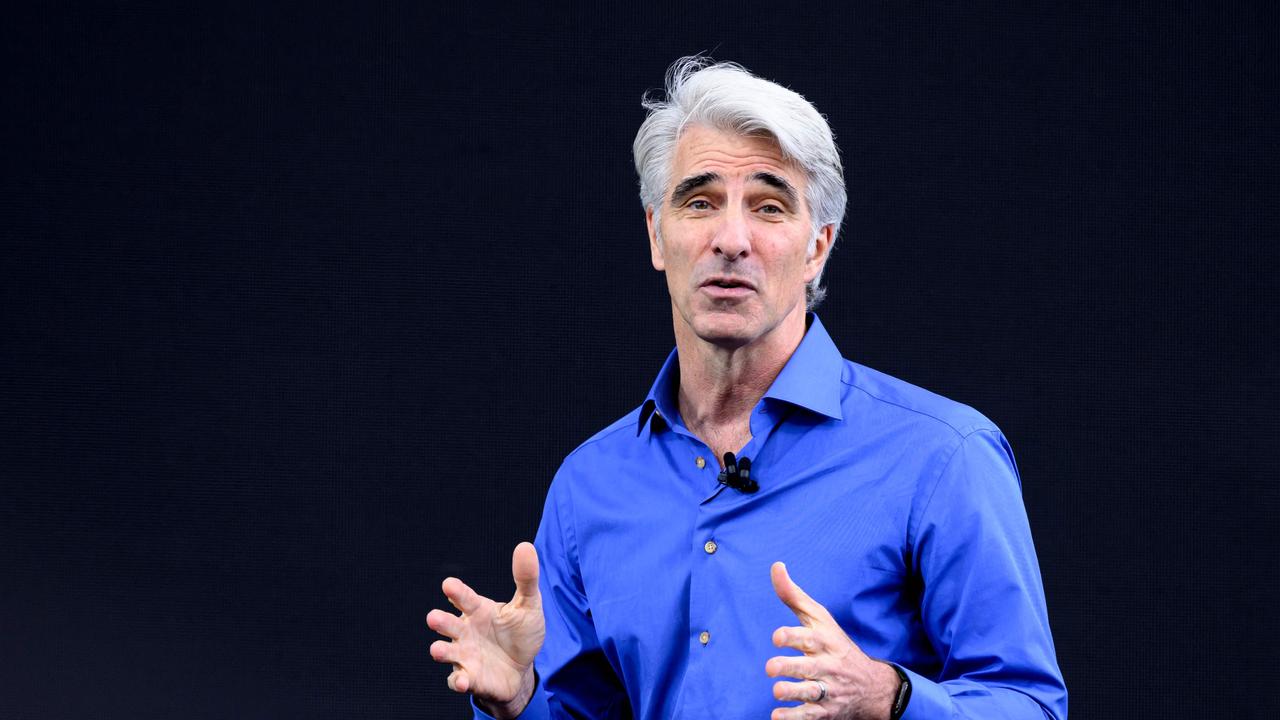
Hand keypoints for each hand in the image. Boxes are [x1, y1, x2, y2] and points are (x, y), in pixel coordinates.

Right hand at [427, 542, 544, 718]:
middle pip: (447, 624)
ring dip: (441, 651)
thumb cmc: (520, 633)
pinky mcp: (469, 678)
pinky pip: (458, 681)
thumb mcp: (528, 605)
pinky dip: (458, 682)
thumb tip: (526, 545)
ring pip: (446, 652)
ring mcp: (464, 655)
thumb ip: (526, 579)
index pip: (464, 598)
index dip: (456, 592)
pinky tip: (463, 681)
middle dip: (439, 621)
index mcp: (477, 610)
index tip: (449, 585)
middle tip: (433, 618)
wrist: (522, 668)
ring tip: (437, 650)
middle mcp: (465, 631)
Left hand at [765, 562, 899, 719]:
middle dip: (789, 668)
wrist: (871, 686)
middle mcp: (827, 665)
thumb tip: (776, 566)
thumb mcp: (819, 619)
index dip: (792, 637)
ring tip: (777, 691)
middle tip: (771, 668)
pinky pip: (810, 717)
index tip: (777, 637)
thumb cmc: (834, 644)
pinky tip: (777, 716)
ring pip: (810, 693)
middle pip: (808, 667)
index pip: (808, 637)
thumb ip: (793, 595)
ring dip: (792, 693)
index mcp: (824, 641)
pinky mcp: (826, 711)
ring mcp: (828, 689)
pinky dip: (794, 719)